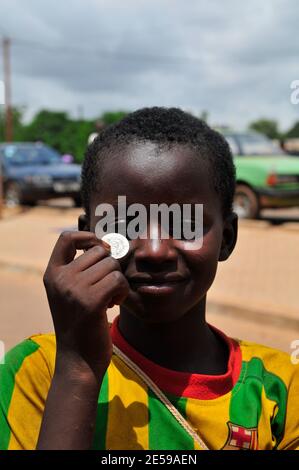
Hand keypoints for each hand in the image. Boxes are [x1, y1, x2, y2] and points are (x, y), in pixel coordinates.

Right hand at [43, 231, 129, 376]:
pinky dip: (122, 291)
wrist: (77, 360)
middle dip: (110, 267)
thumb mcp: (70, 294)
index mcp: (52, 274)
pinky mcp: (91, 301)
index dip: (88, 237)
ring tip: (110, 298)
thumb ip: (80, 270)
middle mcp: (60, 279)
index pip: (66, 238)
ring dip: (117, 281)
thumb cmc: (80, 325)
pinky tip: (114, 303)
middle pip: (99, 252)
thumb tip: (107, 246)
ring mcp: (73, 289)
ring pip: (111, 265)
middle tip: (106, 288)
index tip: (101, 248)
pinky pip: (118, 280)